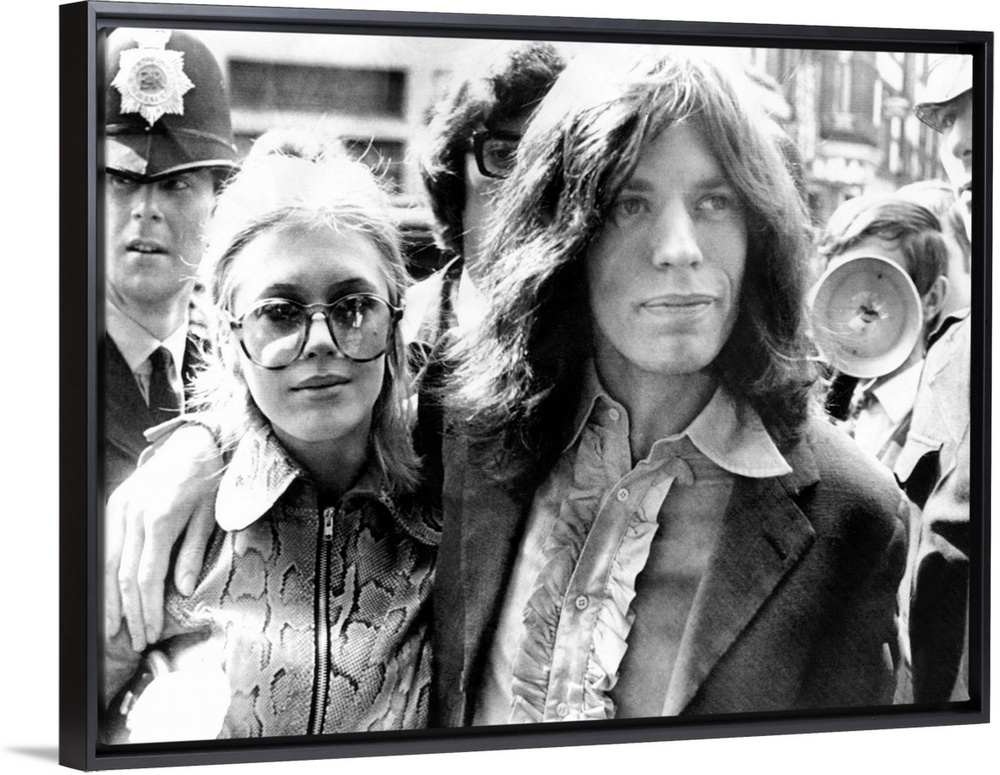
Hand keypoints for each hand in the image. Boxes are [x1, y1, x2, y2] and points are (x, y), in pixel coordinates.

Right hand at [105, 422, 223, 650]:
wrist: (196, 441)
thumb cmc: (210, 480)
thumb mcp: (211, 517)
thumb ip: (192, 553)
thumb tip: (181, 589)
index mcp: (161, 519)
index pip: (148, 576)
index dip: (147, 609)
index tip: (151, 633)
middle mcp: (135, 514)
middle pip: (125, 575)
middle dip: (129, 612)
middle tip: (135, 641)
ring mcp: (122, 507)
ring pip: (108, 563)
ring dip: (111, 598)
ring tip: (115, 627)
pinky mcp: (116, 502)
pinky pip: (106, 544)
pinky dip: (106, 573)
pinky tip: (110, 593)